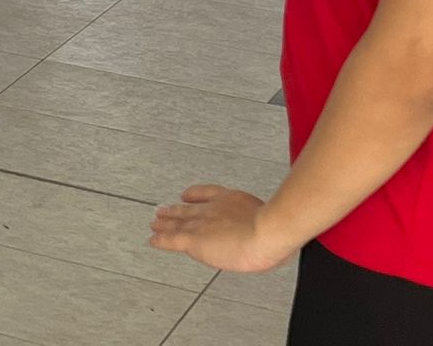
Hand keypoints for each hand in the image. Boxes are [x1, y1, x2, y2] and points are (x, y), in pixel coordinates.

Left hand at [149, 186, 293, 272]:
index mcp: (231, 199)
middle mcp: (213, 208)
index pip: (207, 193)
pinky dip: (160, 239)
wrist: (269, 231)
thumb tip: (279, 227)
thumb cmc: (277, 228)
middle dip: (175, 210)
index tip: (186, 195)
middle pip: (189, 208)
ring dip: (164, 223)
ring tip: (155, 222)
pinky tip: (153, 239)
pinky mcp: (194, 239)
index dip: (194, 195)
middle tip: (163, 210)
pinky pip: (171, 239)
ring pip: (177, 222)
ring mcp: (202, 223)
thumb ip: (268, 219)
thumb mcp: (273, 217)